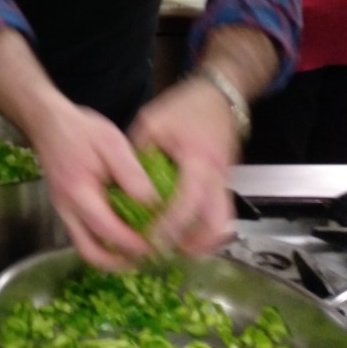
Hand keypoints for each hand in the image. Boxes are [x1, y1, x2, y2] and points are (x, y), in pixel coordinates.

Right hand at [30, 101, 161, 269]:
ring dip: (111, 256)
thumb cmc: (81, 130)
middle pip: (89, 252)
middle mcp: (66, 208)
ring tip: (137, 252)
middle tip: (145, 258)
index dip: (131, 243)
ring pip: (85, 248)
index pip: (105, 228)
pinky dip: (104, 243)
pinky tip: (123, 235)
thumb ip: (132, 173)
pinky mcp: (65, 210)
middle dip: (119, 263)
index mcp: (78, 191)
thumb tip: (153, 203)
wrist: (48, 123)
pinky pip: (83, 236)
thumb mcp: (112, 142)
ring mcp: (63, 211)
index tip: (155, 245)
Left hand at [127, 77, 238, 254]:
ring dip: (202, 240)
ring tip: (175, 248)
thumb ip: (137, 153)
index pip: (185, 201)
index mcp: (197, 159)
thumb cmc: (184, 106)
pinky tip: (185, 232)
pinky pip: (220, 212)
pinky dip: (205, 227)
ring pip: (223, 222)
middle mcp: (217, 174)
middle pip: (215, 223)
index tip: (150, 238)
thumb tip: (120, 181)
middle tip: (166, 252)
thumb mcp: (151, 122)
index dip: (169, 225)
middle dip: (193, 244)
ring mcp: (226, 179)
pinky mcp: (226, 181)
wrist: (219, 95)